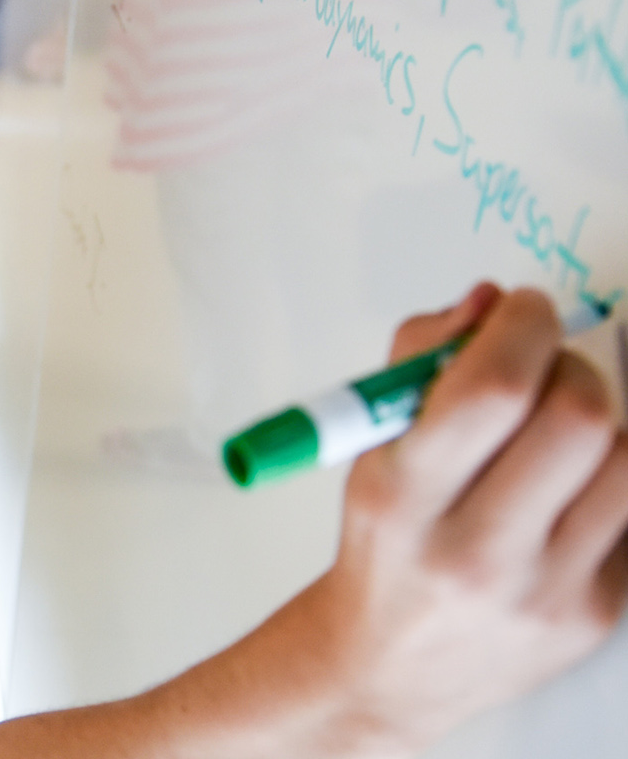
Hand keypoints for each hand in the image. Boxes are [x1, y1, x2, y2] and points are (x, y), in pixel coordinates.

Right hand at [300, 283, 627, 753]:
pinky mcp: (597, 613)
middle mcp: (475, 551)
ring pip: (626, 458)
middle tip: (546, 365)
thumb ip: (417, 364)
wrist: (390, 668)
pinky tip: (569, 486)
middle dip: (570, 365)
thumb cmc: (384, 550)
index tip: (523, 310)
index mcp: (403, 501)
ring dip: (598, 418)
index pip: (492, 391)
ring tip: (558, 428)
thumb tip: (486, 303)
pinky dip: (610, 477)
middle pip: (579, 418)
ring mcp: (545, 589)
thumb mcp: (370, 456)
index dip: (523, 328)